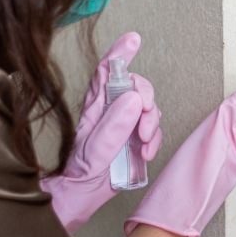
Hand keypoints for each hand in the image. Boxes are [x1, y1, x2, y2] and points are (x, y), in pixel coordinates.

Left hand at [40, 32, 162, 232]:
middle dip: (147, 98)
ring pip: (149, 107)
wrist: (84, 197)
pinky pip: (155, 130)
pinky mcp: (136, 138)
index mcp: (95, 105)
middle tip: (145, 118)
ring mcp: (125, 123)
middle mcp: (111, 109)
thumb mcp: (94, 151)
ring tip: (144, 142)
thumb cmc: (80, 173)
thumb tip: (134, 98)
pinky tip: (145, 153)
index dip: (119, 54)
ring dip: (152, 123)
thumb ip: (113, 125)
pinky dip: (155, 141)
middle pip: (136, 87)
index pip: (107, 72)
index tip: (132, 40)